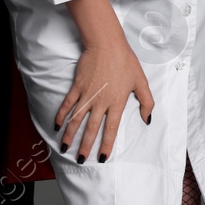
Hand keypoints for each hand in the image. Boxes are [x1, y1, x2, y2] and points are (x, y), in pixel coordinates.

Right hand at [56, 20, 154, 164]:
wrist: (106, 44)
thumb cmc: (125, 61)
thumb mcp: (141, 81)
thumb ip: (146, 102)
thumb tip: (147, 119)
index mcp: (117, 103)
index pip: (111, 129)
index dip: (106, 145)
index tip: (102, 158)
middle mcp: (100, 102)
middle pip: (91, 128)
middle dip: (85, 146)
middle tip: (80, 159)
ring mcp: (87, 95)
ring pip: (76, 119)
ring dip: (70, 135)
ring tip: (64, 148)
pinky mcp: (77, 87)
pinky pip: (68, 104)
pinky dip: (61, 115)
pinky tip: (57, 125)